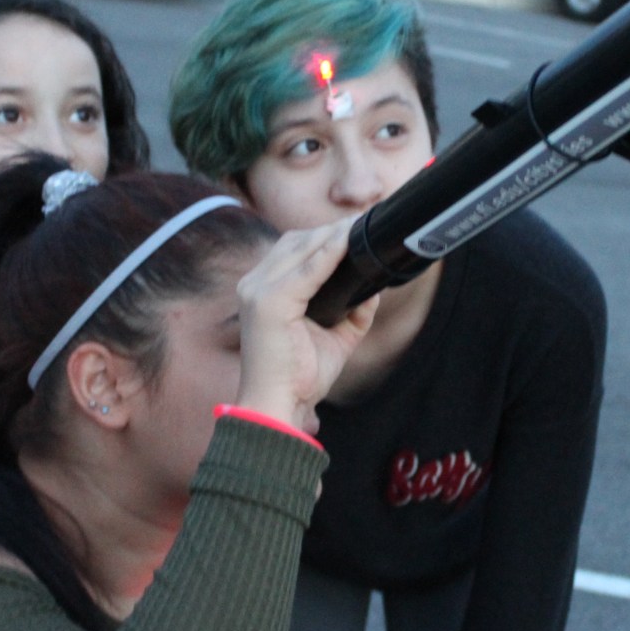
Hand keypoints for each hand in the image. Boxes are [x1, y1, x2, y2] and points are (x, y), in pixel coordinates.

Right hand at [233, 219, 378, 431]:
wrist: (278, 407)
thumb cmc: (300, 377)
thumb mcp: (335, 337)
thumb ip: (354, 312)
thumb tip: (376, 289)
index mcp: (262, 290)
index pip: (293, 248)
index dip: (325, 235)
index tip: (356, 227)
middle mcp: (253, 285)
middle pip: (296, 241)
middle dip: (332, 230)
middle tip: (364, 223)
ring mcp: (257, 292)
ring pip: (301, 248)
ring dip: (332, 235)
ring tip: (360, 228)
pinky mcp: (268, 303)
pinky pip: (306, 270)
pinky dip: (329, 254)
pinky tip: (347, 243)